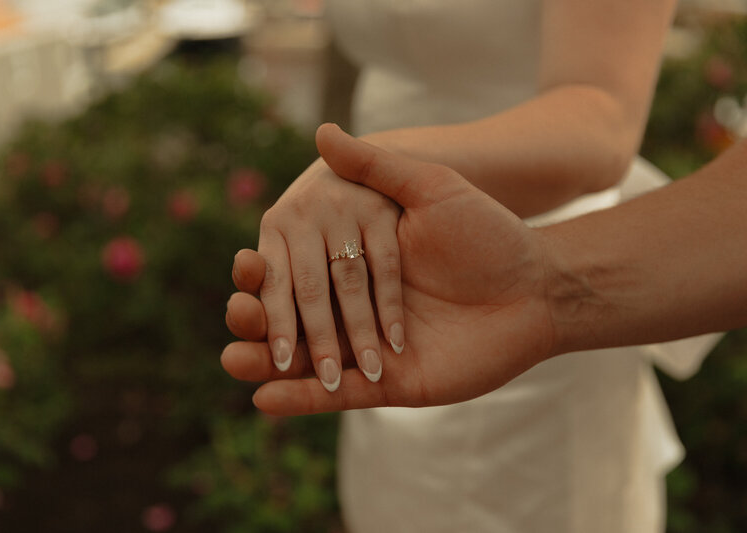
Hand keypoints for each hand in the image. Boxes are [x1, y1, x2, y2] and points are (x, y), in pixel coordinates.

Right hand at [223, 124, 556, 415]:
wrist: (536, 283)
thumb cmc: (486, 234)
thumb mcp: (429, 189)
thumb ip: (374, 167)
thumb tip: (320, 131)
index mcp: (356, 263)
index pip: (296, 272)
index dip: (266, 274)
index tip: (243, 266)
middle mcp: (357, 308)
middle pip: (294, 319)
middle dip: (260, 319)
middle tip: (232, 314)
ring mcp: (372, 348)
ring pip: (308, 361)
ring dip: (265, 364)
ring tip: (230, 362)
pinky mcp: (393, 383)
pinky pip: (341, 396)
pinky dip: (302, 399)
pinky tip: (266, 400)